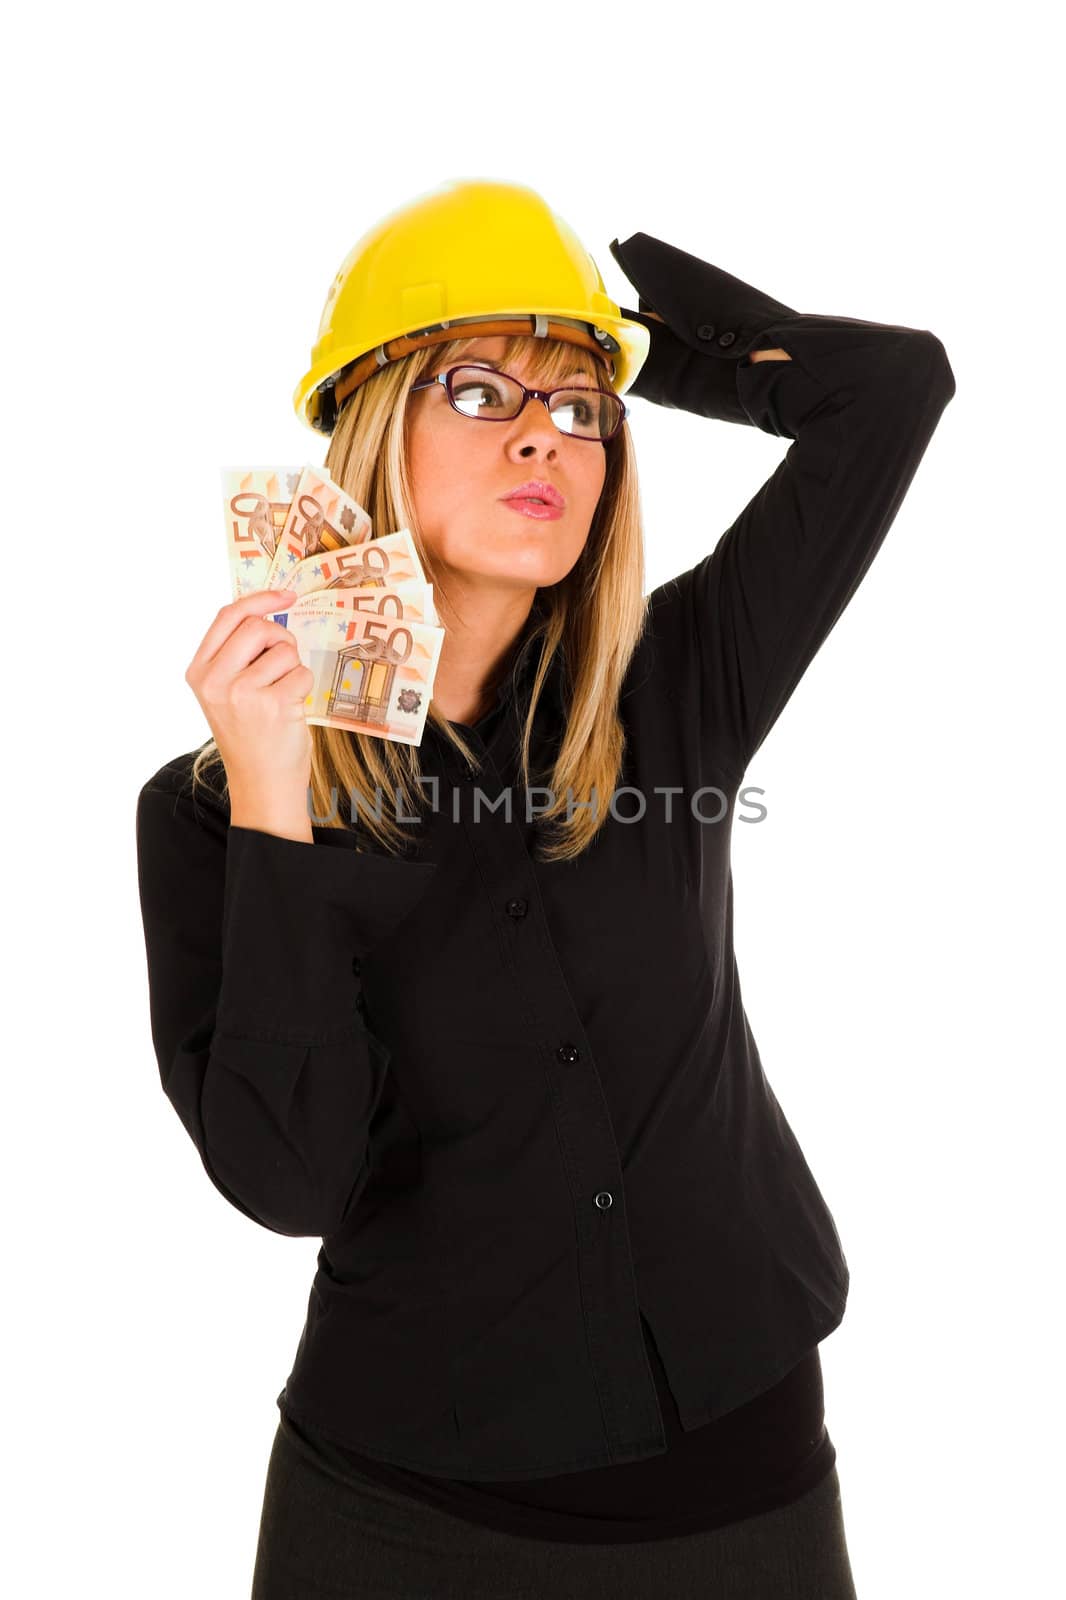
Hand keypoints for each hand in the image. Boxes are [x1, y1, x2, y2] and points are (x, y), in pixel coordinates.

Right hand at [185, 588, 313, 831]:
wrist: (262, 784)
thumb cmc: (251, 734)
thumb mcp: (227, 691)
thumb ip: (237, 654)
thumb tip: (269, 611)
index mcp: (199, 672)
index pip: (228, 616)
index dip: (261, 600)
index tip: (287, 595)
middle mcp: (215, 680)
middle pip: (258, 626)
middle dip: (281, 639)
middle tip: (283, 665)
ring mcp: (242, 692)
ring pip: (284, 649)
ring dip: (293, 668)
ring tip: (283, 695)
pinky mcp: (273, 704)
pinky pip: (301, 673)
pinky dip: (304, 688)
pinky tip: (291, 710)